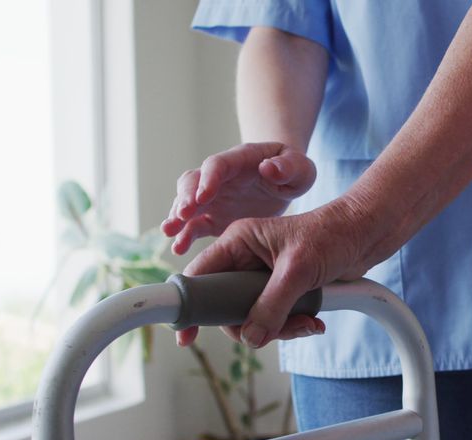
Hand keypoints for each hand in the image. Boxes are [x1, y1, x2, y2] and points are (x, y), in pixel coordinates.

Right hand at [161, 142, 316, 254]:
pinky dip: (184, 235)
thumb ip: (289, 167)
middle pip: (193, 181)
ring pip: (186, 201)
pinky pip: (194, 224)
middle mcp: (220, 176)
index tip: (204, 196)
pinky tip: (178, 248)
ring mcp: (213, 196)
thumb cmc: (293, 172)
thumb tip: (268, 168)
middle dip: (185, 197)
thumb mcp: (301, 168)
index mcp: (241, 160)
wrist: (285, 181)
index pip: (218, 164)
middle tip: (182, 215)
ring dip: (176, 216)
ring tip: (170, 232)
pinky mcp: (212, 216)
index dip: (209, 179)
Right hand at [173, 195, 392, 347]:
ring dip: (279, 328)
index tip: (186, 336)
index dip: (191, 306)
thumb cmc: (333, 234)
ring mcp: (263, 276)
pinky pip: (275, 318)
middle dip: (251, 324)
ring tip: (306, 323)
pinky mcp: (283, 289)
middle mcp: (246, 258)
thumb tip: (251, 337)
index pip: (200, 275)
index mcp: (238, 241)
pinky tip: (313, 322)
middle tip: (276, 331)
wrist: (366, 234)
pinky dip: (292, 325)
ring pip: (253, 317)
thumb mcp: (298, 271)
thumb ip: (272, 305)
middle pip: (227, 306)